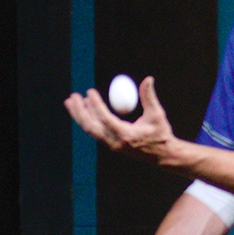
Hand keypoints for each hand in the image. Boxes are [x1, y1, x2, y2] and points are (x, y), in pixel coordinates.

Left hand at [64, 77, 178, 166]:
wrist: (162, 155)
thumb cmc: (160, 133)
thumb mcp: (157, 115)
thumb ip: (149, 97)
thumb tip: (148, 79)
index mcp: (126, 135)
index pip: (105, 120)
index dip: (95, 105)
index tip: (89, 91)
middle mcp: (115, 142)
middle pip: (91, 127)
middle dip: (79, 111)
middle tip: (73, 96)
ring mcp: (111, 144)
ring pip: (90, 130)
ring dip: (79, 115)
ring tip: (72, 100)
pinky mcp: (110, 144)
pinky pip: (94, 131)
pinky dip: (86, 119)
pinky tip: (82, 108)